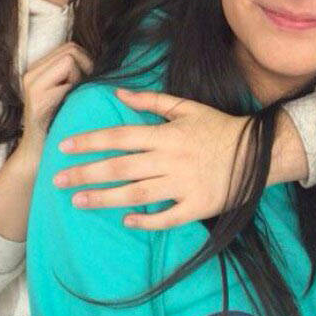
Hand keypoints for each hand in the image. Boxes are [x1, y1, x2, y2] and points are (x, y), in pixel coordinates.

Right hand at [19, 42, 92, 161]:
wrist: (36, 156)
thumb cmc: (58, 124)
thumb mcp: (65, 93)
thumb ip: (75, 74)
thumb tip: (105, 60)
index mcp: (38, 69)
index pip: (70, 46)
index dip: (86, 60)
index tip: (87, 82)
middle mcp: (31, 73)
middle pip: (71, 50)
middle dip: (86, 66)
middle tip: (85, 90)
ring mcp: (32, 86)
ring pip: (69, 60)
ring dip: (81, 78)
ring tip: (77, 98)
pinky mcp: (37, 100)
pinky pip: (67, 81)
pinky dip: (76, 90)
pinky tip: (72, 106)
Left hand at [53, 89, 251, 229]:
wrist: (257, 152)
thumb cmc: (218, 127)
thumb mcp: (187, 107)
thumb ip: (152, 101)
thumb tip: (119, 94)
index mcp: (165, 134)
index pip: (119, 137)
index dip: (90, 142)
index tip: (64, 147)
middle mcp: (169, 160)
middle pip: (120, 168)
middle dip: (86, 173)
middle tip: (57, 181)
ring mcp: (182, 186)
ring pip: (136, 194)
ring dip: (104, 199)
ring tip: (79, 201)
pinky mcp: (196, 207)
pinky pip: (166, 218)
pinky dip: (145, 221)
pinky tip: (125, 220)